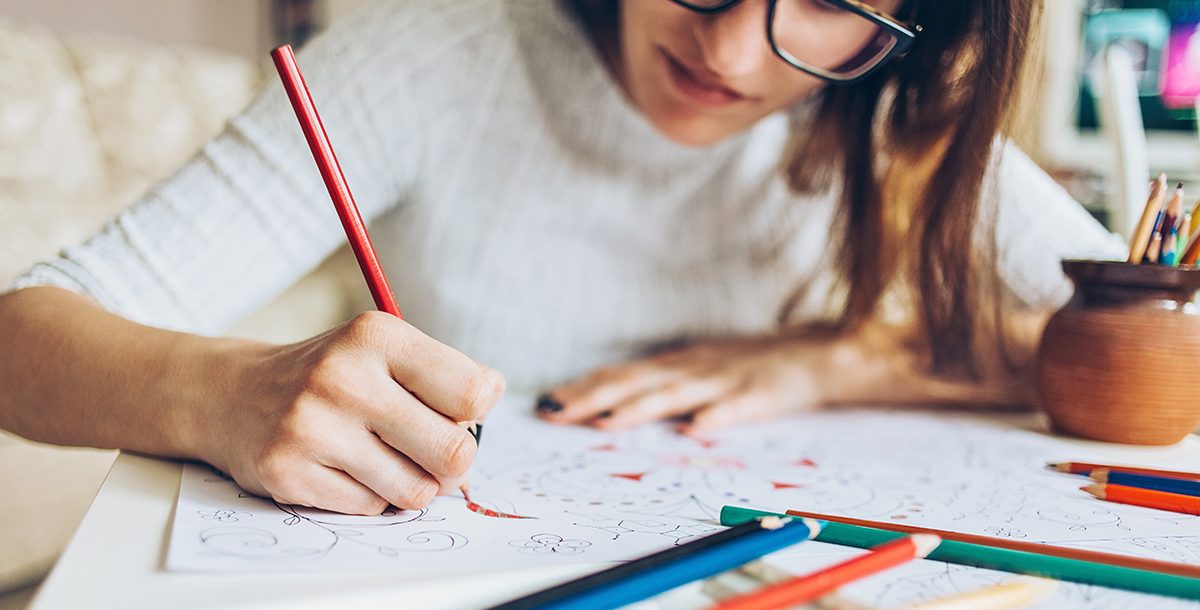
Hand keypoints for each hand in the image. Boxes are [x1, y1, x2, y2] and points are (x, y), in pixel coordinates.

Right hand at [201, 312, 504, 514]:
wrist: (235, 394)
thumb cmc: (334, 375)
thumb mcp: (386, 351)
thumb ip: (445, 379)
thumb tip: (486, 417)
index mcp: (378, 336)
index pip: (474, 393)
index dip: (475, 413)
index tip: (453, 411)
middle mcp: (343, 377)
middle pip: (454, 451)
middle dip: (452, 461)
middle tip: (430, 450)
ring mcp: (311, 427)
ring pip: (415, 491)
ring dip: (411, 484)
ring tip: (383, 457)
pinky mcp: (287, 472)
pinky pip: (370, 509)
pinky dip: (369, 497)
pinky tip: (344, 468)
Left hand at [538, 334, 835, 432]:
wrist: (815, 355)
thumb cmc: (748, 367)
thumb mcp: (697, 370)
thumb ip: (658, 387)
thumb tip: (607, 405)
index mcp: (676, 365)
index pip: (621, 376)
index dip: (584, 389)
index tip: (547, 404)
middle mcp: (693, 368)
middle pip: (637, 383)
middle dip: (594, 398)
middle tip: (556, 413)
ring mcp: (726, 380)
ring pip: (677, 395)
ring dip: (639, 408)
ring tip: (606, 423)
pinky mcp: (762, 395)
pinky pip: (737, 407)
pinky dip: (716, 416)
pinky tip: (696, 428)